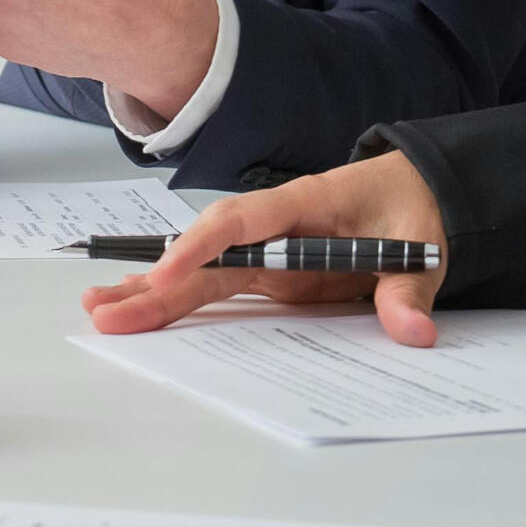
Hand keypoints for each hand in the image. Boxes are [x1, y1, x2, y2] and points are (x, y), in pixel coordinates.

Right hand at [82, 148, 448, 346]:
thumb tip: (412, 332)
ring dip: (154, 292)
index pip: (241, 222)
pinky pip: (219, 288)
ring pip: (202, 273)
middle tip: (104, 306)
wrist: (419, 194)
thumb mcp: (420, 246)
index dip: (201, 247)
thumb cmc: (413, 209)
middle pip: (206, 252)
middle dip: (155, 279)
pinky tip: (146, 316)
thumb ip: (408, 289)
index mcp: (303, 204)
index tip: (166, 274)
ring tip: (104, 312)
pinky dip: (181, 302)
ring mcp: (269, 252)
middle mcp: (274, 227)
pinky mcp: (272, 274)